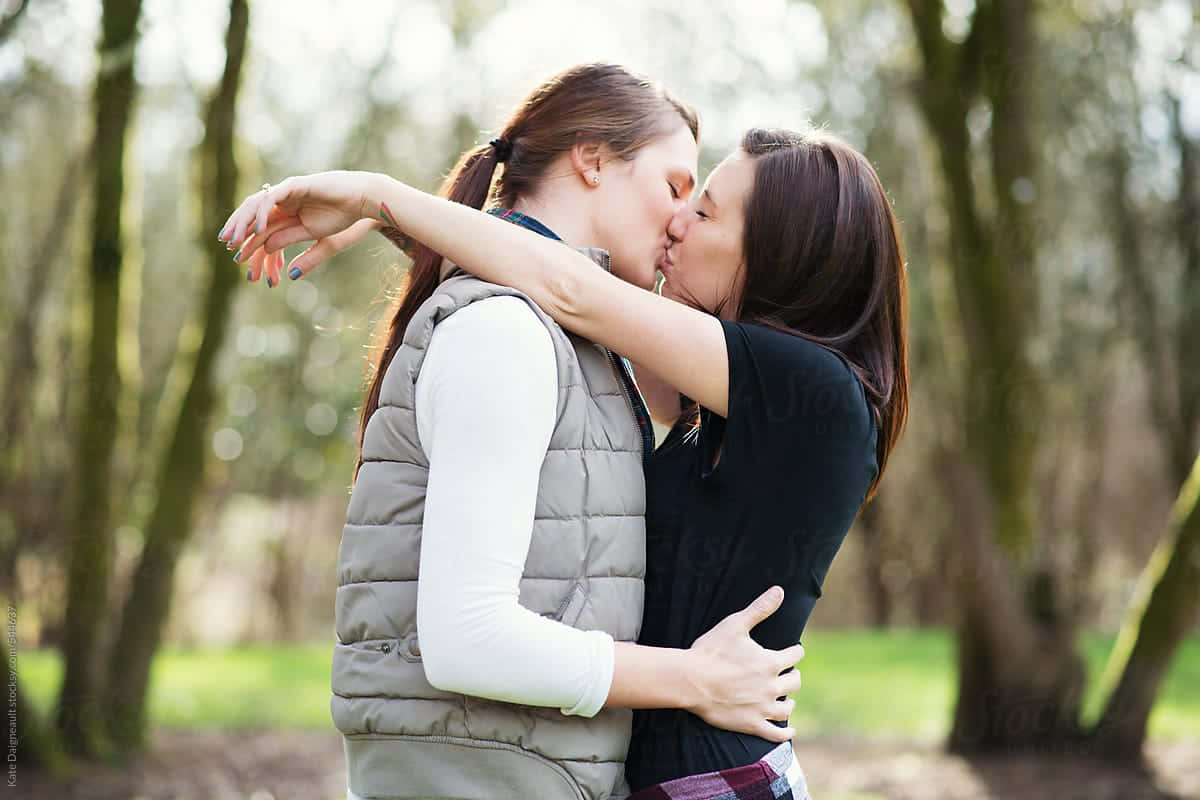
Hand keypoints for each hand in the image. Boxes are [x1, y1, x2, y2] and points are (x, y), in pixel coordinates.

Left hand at [218, 170, 385, 284]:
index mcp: (289, 211)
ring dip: (244, 222)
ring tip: (236, 239)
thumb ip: (293, 243)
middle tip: (228, 246)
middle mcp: (284, 199)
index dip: (247, 240)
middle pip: (253, 213)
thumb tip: (271, 252)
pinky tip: (257, 228)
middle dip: (238, 229)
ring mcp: (287, 190)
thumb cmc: (345, 216)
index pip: (261, 225)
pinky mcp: (294, 185)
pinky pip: (271, 198)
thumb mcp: (316, 237)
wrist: (364, 200)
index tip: (236, 257)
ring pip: (257, 204)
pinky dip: (262, 213)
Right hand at [684, 586, 804, 741]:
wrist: (691, 680)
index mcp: (770, 662)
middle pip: (794, 682)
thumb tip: (780, 590)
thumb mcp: (736, 624)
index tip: (794, 650)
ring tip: (787, 699)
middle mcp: (771, 686)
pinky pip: (775, 733)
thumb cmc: (711, 650)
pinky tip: (789, 731)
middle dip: (792, 675)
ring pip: (787, 708)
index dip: (795, 651)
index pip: (795, 656)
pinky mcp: (751, 724)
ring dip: (789, 701)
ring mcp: (762, 707)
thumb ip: (760, 608)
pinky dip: (785, 733)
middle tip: (788, 673)